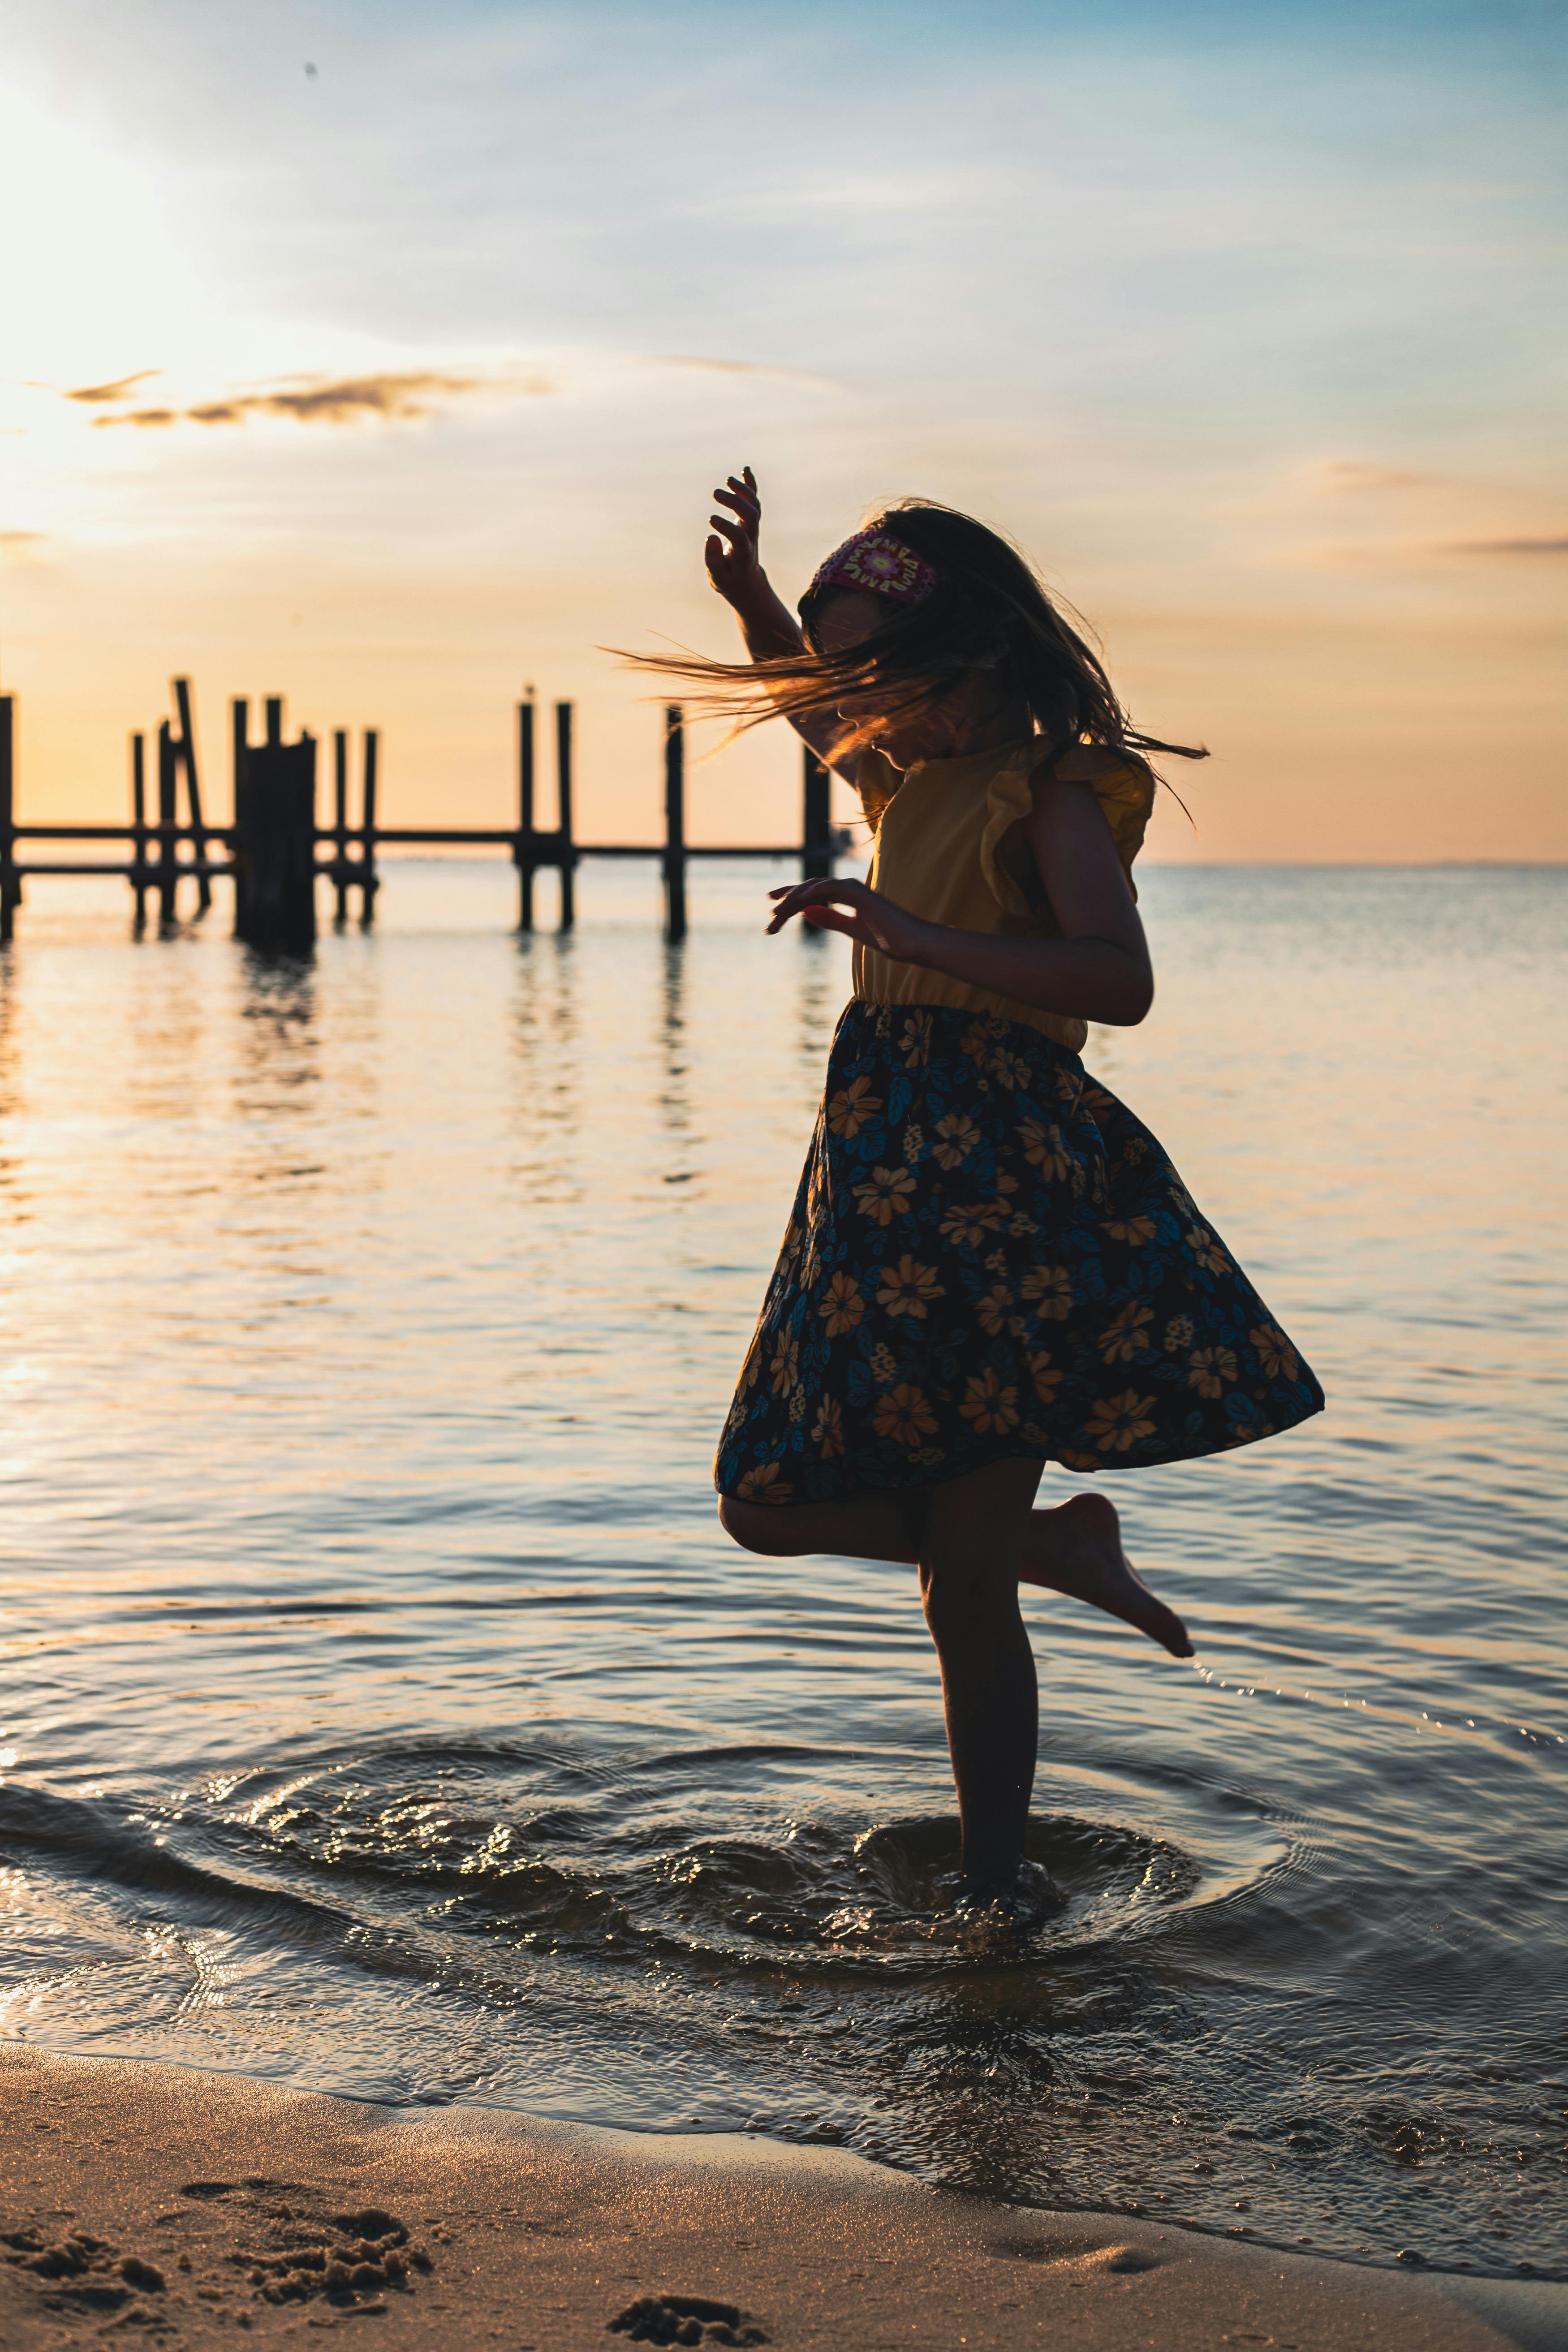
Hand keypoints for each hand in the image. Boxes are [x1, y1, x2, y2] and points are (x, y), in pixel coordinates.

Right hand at [705, 467, 763, 610]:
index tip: (711, 519)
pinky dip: (751, 485)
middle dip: (736, 502)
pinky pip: (754, 501)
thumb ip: (714, 561)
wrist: (747, 581)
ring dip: (744, 491)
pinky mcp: (750, 521)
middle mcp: (751, 538)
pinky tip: (745, 470)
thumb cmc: (730, 580)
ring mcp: (752, 528)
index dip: (727, 527)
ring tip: (727, 480)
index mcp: (743, 554)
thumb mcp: (719, 579)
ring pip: (755, 506)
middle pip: (751, 516)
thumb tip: (711, 538)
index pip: (739, 537)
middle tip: (715, 493)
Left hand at [766, 877, 930, 963]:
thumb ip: (831, 920)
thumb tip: (807, 912)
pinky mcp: (860, 894)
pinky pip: (829, 888)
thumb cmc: (890, 939)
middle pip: (809, 889)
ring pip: (815, 887)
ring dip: (793, 899)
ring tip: (776, 913)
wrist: (915, 944)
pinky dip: (811, 893)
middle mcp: (849, 888)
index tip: (772, 911)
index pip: (813, 894)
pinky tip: (796, 903)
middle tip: (768, 916)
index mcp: (848, 896)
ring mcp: (855, 889)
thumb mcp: (853, 930)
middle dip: (786, 902)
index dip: (791, 900)